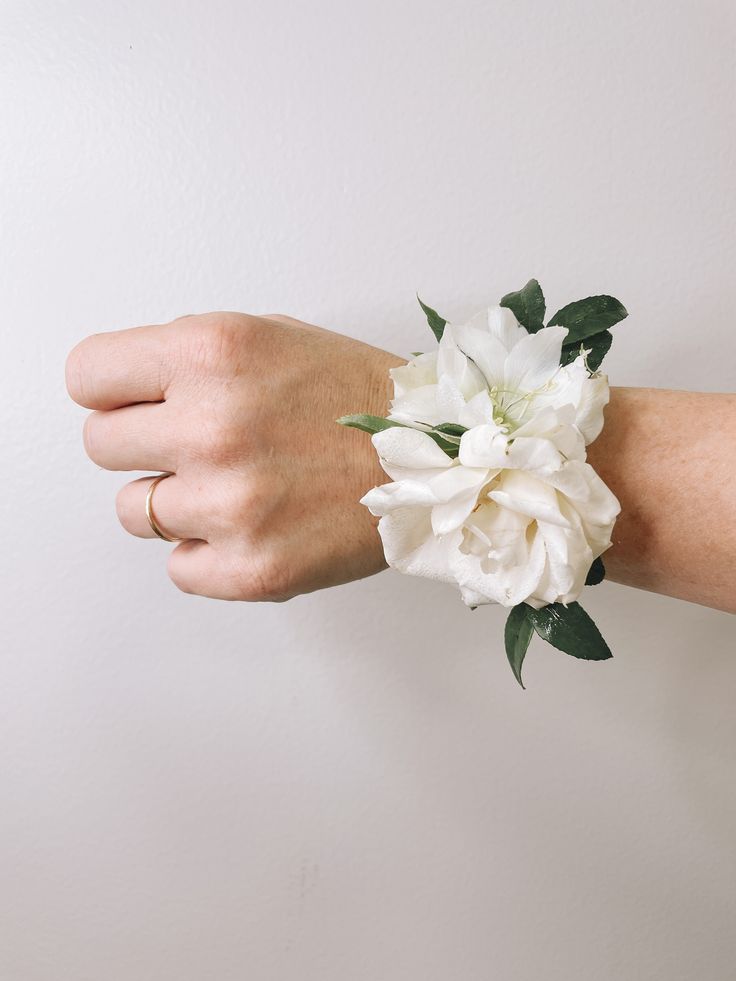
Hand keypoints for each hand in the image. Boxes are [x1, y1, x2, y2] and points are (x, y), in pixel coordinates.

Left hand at [66, 312, 403, 599]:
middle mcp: (212, 426)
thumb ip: (186, 359)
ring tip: (240, 486)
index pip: (85, 376)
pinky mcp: (251, 569)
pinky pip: (178, 566)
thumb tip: (123, 391)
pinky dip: (208, 552)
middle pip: (100, 446)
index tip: (136, 403)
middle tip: (201, 446)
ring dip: (176, 502)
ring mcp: (230, 504)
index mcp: (211, 353)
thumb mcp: (268, 336)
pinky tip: (256, 525)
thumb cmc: (357, 396)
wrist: (440, 458)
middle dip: (144, 445)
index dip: (112, 391)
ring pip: (134, 512)